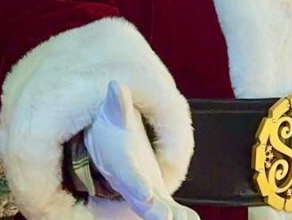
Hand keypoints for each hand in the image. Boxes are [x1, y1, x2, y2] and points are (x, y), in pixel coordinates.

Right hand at [85, 82, 198, 219]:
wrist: (109, 146)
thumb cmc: (112, 129)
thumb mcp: (112, 114)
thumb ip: (117, 104)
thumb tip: (116, 85)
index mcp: (120, 163)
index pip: (126, 174)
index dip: (135, 184)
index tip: (145, 194)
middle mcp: (131, 183)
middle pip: (140, 200)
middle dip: (153, 210)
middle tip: (165, 218)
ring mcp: (144, 193)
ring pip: (157, 209)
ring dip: (170, 216)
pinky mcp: (158, 196)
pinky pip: (170, 209)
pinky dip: (181, 216)